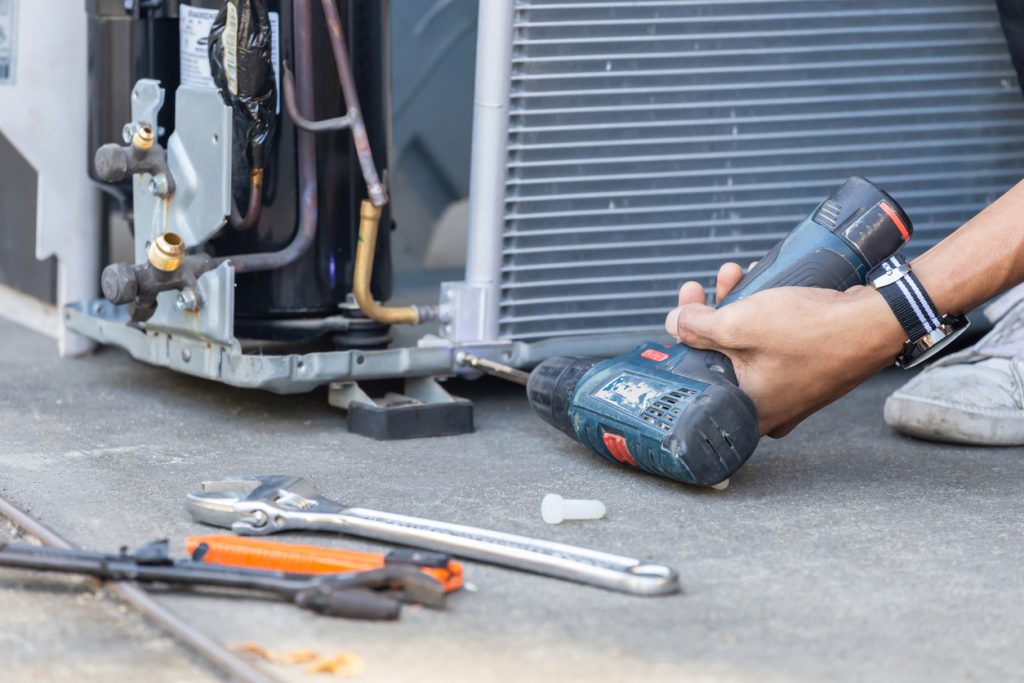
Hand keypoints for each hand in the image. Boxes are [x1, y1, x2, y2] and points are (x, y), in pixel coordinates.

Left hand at [665, 264, 906, 436]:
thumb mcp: (739, 326)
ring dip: (736, 305)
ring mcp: (791, 388)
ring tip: (734, 273)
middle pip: (721, 357)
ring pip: (748, 344)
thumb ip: (697, 327)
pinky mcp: (808, 367)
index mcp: (748, 410)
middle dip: (710, 313)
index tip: (683, 309)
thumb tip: (675, 323)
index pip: (698, 376)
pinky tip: (760, 283)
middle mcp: (769, 407)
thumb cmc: (813, 333)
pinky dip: (763, 313)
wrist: (878, 323)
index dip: (685, 338)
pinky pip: (773, 341)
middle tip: (702, 288)